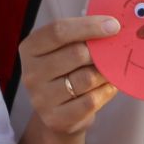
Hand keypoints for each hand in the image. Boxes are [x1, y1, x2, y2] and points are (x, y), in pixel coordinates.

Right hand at [18, 15, 120, 137]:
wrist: (59, 112)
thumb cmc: (66, 71)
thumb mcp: (65, 48)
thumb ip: (81, 36)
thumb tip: (112, 25)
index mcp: (30, 48)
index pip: (58, 31)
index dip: (88, 26)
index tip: (114, 25)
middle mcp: (31, 73)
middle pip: (76, 53)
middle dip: (100, 52)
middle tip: (113, 52)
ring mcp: (41, 98)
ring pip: (86, 78)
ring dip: (105, 73)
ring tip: (110, 70)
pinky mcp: (55, 118)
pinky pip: (90, 101)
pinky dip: (105, 91)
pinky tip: (108, 87)